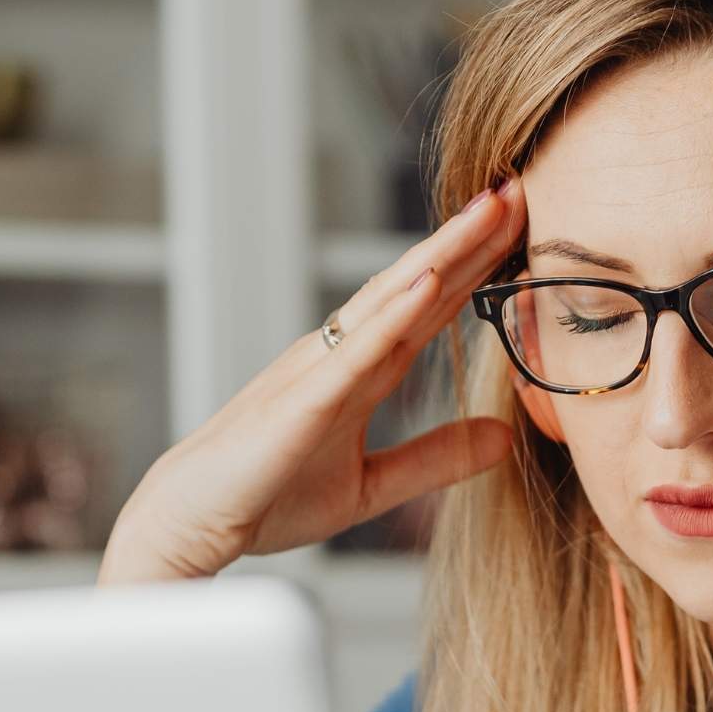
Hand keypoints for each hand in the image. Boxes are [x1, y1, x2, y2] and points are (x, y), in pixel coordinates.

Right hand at [99, 178, 526, 583]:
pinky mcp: (302, 401)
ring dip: (440, 254)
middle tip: (520, 188)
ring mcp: (318, 369)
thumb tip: (504, 437)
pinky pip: (353, 352)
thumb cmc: (266, 498)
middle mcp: (337, 353)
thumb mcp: (371, 485)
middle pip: (415, 285)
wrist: (192, 523)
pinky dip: (391, 315)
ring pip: (389, 300)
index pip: (428, 308)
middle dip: (469, 239)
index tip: (521, 226)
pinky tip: (427, 282)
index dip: (474, 267)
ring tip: (487, 212)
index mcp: (355, 369)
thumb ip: (435, 459)